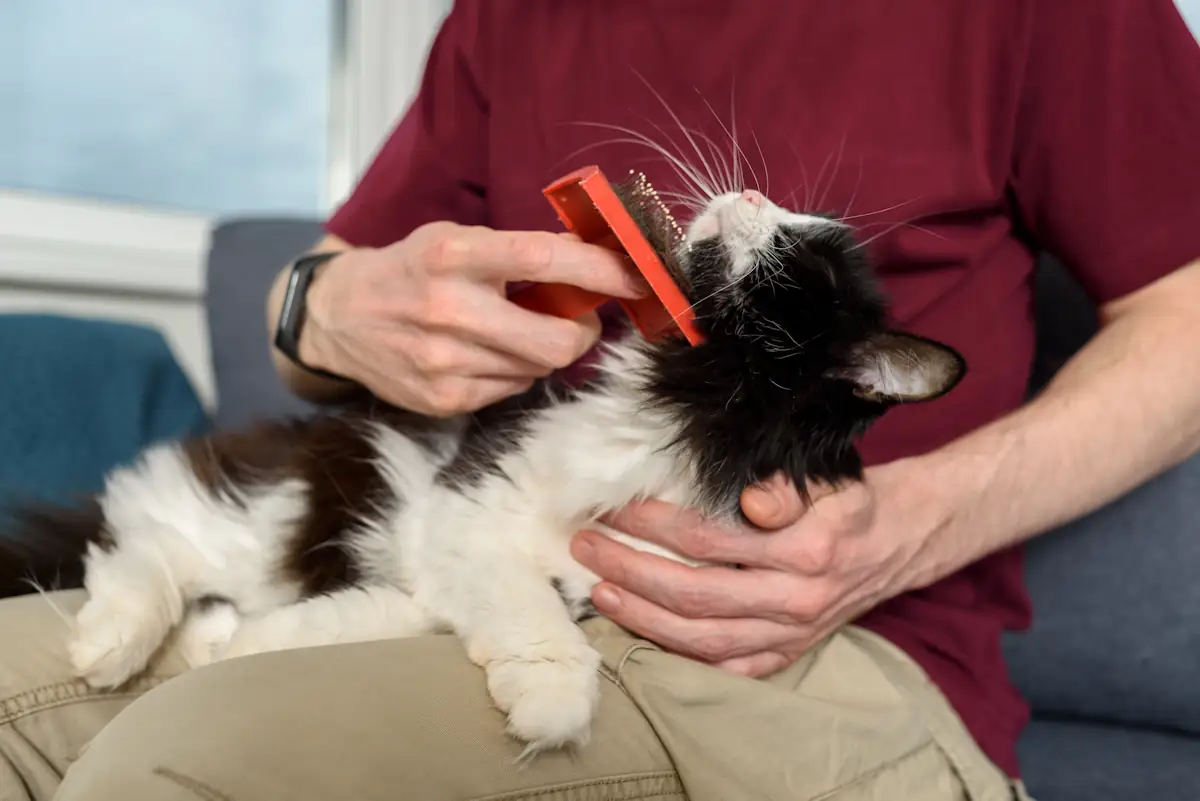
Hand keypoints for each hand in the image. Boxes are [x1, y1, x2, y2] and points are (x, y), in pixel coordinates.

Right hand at [300, 222, 646, 415]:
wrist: (338, 318)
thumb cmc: (410, 270)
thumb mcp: (455, 240)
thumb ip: (518, 252)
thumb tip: (595, 264)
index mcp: (453, 255)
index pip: (545, 259)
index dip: (601, 271)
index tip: (636, 277)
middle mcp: (448, 309)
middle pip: (558, 341)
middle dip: (585, 332)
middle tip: (582, 319)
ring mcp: (444, 362)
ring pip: (540, 368)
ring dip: (545, 350)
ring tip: (516, 330)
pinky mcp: (443, 399)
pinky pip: (513, 389)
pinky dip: (515, 371)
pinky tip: (487, 353)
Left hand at [570, 465, 948, 676]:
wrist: (901, 539)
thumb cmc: (852, 499)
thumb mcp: (829, 477)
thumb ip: (786, 487)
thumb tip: (749, 499)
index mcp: (807, 549)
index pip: (709, 538)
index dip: (653, 523)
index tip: (614, 505)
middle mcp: (798, 599)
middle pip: (695, 594)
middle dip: (630, 570)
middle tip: (585, 545)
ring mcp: (792, 633)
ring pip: (703, 639)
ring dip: (642, 618)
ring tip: (599, 591)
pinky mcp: (789, 653)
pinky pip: (730, 668)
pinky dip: (683, 658)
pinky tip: (642, 637)